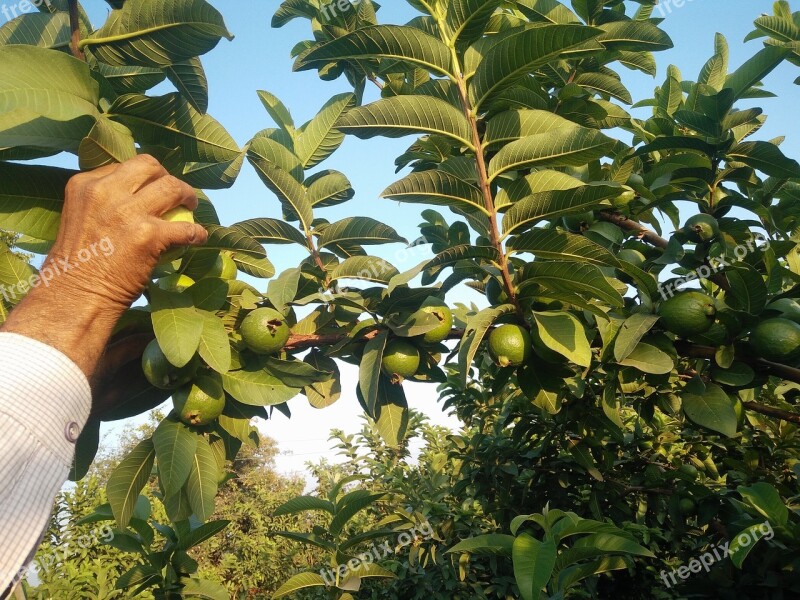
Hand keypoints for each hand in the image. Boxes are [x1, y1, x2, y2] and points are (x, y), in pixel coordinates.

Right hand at [2, 155, 207, 379]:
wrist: (75, 295)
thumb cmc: (77, 265)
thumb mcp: (81, 218)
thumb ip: (104, 204)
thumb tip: (136, 200)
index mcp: (85, 185)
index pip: (124, 166)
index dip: (144, 177)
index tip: (152, 188)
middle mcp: (106, 191)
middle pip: (150, 166)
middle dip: (167, 176)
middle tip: (177, 193)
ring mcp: (128, 211)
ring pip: (172, 187)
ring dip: (187, 196)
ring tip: (191, 207)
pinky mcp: (148, 235)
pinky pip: (186, 228)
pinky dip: (197, 233)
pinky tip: (199, 238)